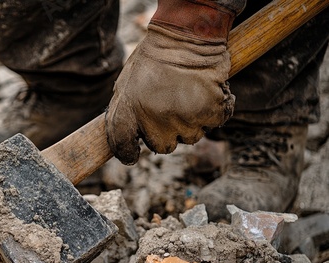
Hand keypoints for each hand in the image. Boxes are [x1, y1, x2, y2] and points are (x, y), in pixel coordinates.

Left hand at [106, 0, 241, 164]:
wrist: (185, 35)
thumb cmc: (154, 57)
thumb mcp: (126, 83)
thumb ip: (122, 112)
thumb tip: (128, 137)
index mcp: (128, 109)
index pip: (121, 145)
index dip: (127, 154)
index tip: (132, 155)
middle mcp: (154, 119)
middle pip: (163, 147)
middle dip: (167, 133)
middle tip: (170, 109)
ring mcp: (183, 118)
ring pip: (191, 137)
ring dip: (191, 122)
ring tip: (187, 95)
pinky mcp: (209, 112)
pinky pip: (214, 123)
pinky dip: (215, 110)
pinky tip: (207, 92)